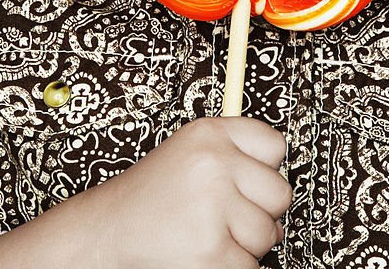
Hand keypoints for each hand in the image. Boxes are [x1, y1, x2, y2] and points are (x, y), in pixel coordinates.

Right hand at [101, 116, 291, 268]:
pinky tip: (204, 252)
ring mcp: (214, 206)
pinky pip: (250, 265)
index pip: (274, 145)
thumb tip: (280, 186)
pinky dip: (232, 266)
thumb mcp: (188, 151)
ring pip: (268, 234)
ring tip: (211, 232)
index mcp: (209, 133)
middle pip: (279, 193)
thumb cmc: (150, 194)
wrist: (108, 230)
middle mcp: (213, 163)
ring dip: (246, 243)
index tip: (250, 180)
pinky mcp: (212, 250)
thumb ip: (232, 154)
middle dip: (261, 211)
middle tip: (228, 214)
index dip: (264, 169)